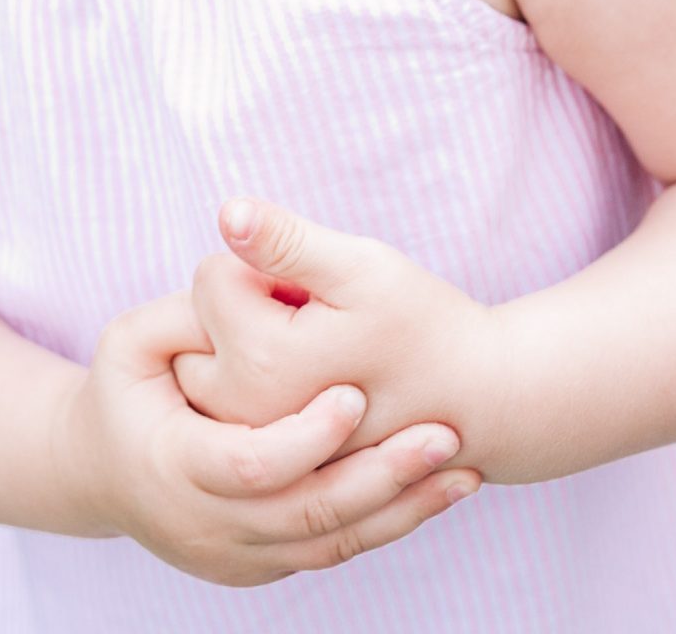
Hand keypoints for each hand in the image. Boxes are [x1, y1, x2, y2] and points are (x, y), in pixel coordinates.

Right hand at [57, 289, 480, 587]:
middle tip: (443, 436)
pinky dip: (384, 522)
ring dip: (401, 508)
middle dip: (383, 478)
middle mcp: (207, 528)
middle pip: (307, 513)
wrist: (100, 473)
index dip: (305, 435)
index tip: (355, 394)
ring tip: (462, 469)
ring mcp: (238, 557)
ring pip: (330, 542)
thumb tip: (233, 264)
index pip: (249, 462)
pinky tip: (434, 490)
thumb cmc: (120, 391)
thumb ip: (185, 310)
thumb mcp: (130, 340)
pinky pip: (331, 550)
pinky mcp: (263, 567)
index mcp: (172, 467)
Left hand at [172, 198, 501, 475]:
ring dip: (241, 348)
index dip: (264, 266)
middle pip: (198, 322)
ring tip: (311, 356)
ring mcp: (256, 447)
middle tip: (312, 323)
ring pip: (204, 364)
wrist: (477, 405)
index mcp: (261, 362)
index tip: (314, 291)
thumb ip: (285, 241)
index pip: (212, 275)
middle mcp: (246, 416)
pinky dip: (250, 384)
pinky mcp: (269, 463)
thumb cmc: (423, 326)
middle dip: (243, 308)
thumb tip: (227, 212)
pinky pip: (224, 403)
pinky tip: (306, 386)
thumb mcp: (362, 268)